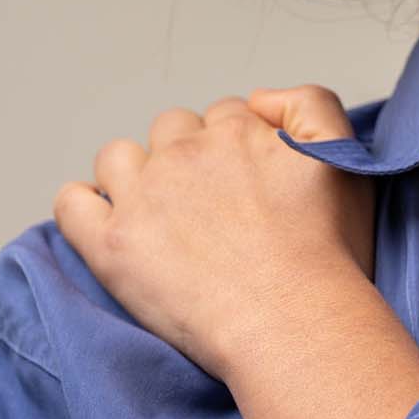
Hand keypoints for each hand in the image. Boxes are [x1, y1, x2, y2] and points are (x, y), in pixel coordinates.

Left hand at [52, 85, 376, 381]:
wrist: (295, 321)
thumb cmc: (325, 254)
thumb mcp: (345, 158)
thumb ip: (312, 104)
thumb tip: (260, 97)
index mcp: (239, 130)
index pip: (224, 115)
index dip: (235, 147)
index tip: (244, 184)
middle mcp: (187, 154)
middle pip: (170, 131)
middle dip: (185, 157)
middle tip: (208, 207)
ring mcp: (145, 197)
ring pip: (118, 158)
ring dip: (133, 176)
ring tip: (159, 217)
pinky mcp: (113, 244)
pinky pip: (72, 204)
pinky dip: (83, 206)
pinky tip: (107, 224)